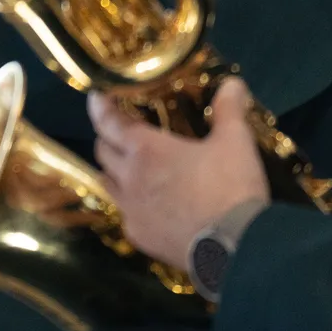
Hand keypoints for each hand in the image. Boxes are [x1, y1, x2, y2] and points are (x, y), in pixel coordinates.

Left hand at [91, 79, 270, 269]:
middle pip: (102, 150)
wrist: (235, 247)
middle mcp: (128, 176)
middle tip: (120, 132)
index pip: (109, 122)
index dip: (99, 107)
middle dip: (107, 138)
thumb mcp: (236, 142)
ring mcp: (130, 209)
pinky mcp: (138, 236)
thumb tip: (233, 83)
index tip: (95, 97)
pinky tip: (147, 206)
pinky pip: (124, 214)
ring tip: (128, 167)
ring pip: (107, 183)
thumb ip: (229, 110)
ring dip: (113, 171)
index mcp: (145, 148)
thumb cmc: (231, 188)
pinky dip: (130, 204)